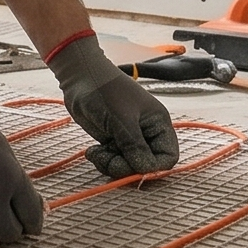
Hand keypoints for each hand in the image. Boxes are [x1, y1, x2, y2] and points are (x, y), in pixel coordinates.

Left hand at [46, 34, 181, 178]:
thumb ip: (134, 146)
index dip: (154, 167)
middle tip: (108, 161)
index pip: (167, 156)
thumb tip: (145, 170)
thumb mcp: (121, 119)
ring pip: (128, 165)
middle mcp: (147, 133)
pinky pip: (114, 160)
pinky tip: (93, 151)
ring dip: (111, 165)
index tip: (133, 167)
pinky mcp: (114, 140)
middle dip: (127, 167)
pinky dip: (103, 160)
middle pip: (146, 164)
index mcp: (158, 123)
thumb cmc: (104, 91)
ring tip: (96, 153)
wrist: (80, 77)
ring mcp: (129, 138)